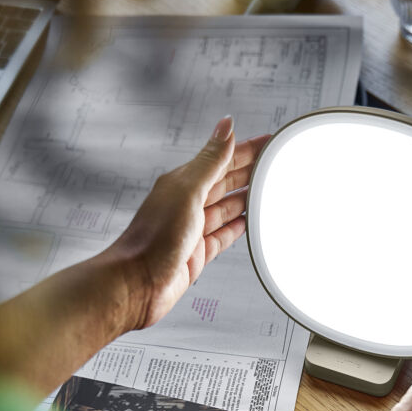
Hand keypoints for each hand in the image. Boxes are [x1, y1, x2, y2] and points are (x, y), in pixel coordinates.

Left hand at [108, 116, 269, 329]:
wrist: (137, 285)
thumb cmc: (153, 239)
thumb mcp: (188, 191)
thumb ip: (211, 160)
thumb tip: (226, 125)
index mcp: (183, 183)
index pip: (222, 159)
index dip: (245, 149)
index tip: (267, 141)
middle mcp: (188, 203)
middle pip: (226, 181)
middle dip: (250, 170)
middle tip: (274, 161)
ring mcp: (193, 228)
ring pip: (227, 207)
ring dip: (246, 196)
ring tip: (267, 188)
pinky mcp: (198, 252)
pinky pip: (224, 234)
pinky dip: (238, 226)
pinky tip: (248, 221)